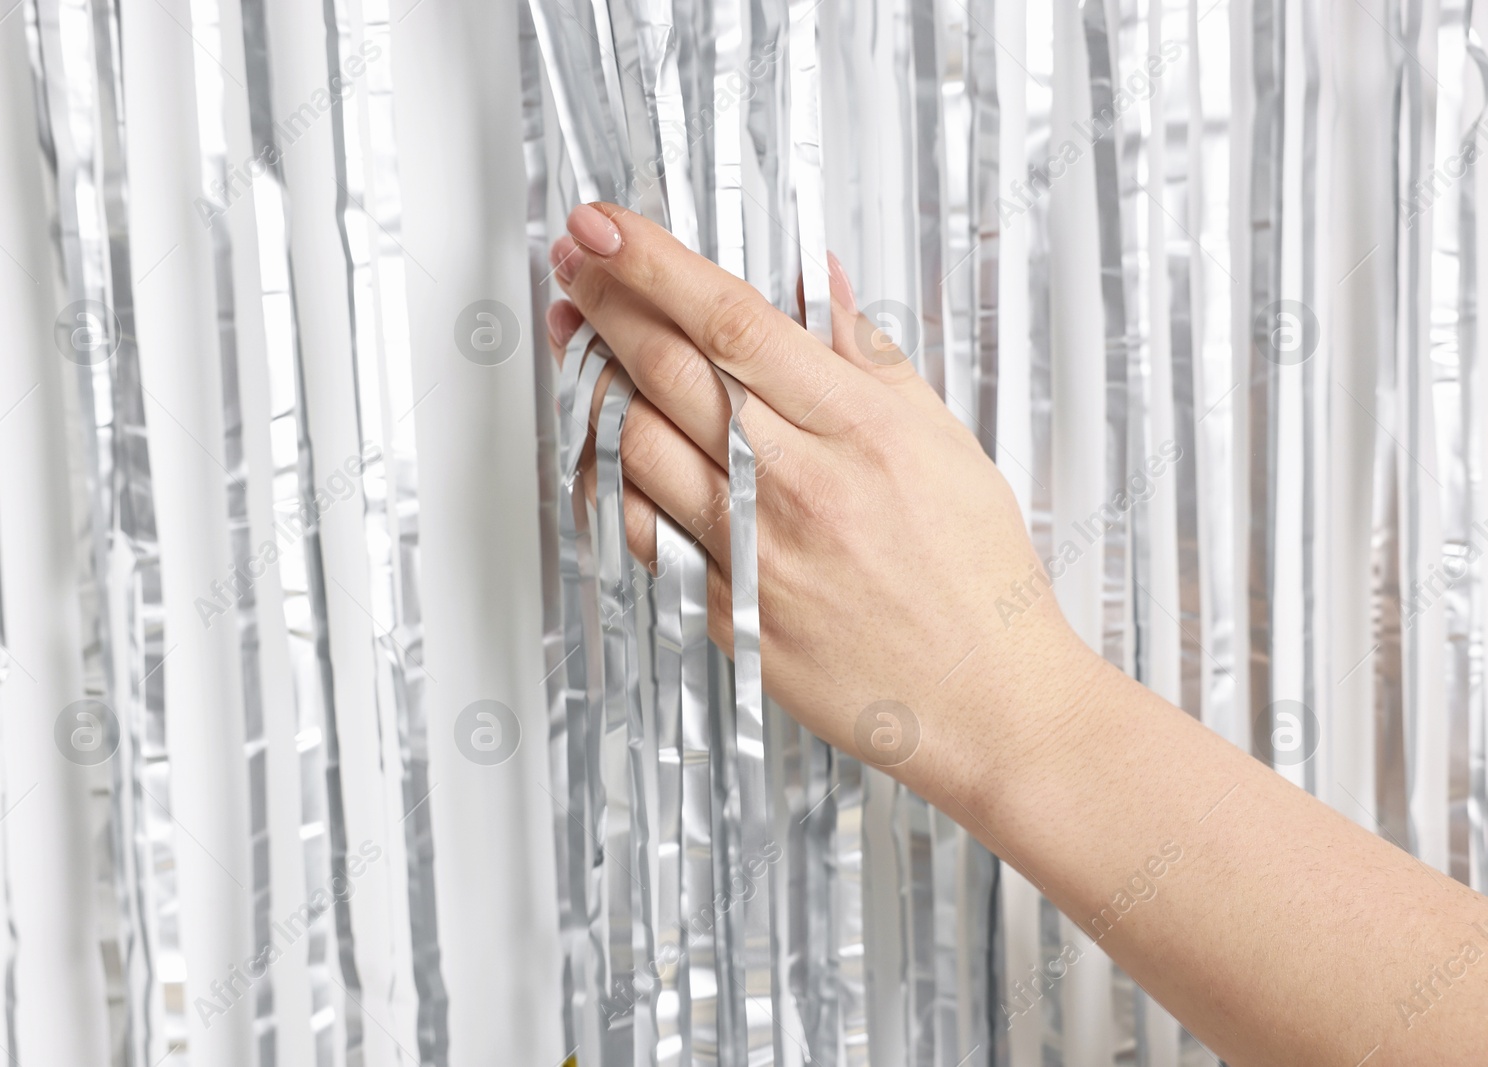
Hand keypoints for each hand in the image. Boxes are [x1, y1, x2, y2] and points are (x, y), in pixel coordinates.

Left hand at [547, 202, 1104, 804]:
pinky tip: (601, 444)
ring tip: (580, 341)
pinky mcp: (726, 613)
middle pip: (669, 371)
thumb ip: (868, 355)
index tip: (605, 224)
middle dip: (605, 303)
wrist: (989, 702)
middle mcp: (798, 486)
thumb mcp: (945, 441)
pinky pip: (640, 531)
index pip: (732, 320)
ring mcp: (755, 553)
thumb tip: (812, 277)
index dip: (654, 263)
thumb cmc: (978, 574)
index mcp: (859, 429)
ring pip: (636, 445)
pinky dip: (607, 477)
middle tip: (574, 264)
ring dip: (592, 381)